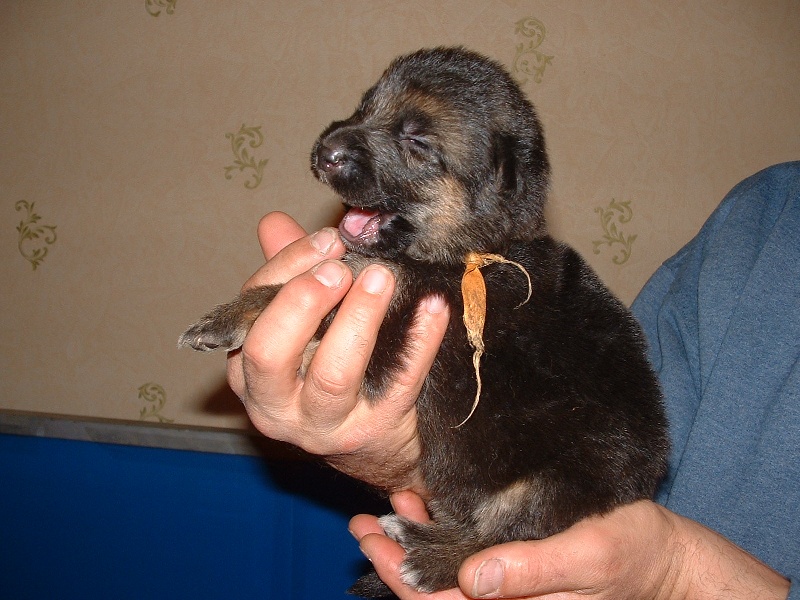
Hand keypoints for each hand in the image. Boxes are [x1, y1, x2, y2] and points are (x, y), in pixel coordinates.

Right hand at [226, 212, 448, 492]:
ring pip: (333, 375)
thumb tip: (274, 222)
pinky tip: (434, 307)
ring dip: (359, 318)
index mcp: (250, 371)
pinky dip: (420, 341)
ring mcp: (326, 424)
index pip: (253, 313)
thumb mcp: (302, 329)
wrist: (372, 446)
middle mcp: (276, 405)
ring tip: (383, 277)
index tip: (328, 240)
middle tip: (340, 268)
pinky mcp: (376, 429)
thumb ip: (288, 277)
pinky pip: (400, 383)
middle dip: (302, 302)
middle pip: (270, 353)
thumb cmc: (329, 373)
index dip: (288, 269)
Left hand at [350, 492, 789, 599]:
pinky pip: (466, 557)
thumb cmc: (631, 552)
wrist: (662, 555)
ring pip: (444, 575)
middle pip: (432, 592)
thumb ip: (533, 572)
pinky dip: (440, 532)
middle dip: (393, 559)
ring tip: (383, 511)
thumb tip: (474, 582)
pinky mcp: (514, 564)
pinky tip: (423, 506)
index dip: (399, 576)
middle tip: (362, 522)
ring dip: (411, 544)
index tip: (373, 539)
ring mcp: (507, 585)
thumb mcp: (588, 556)